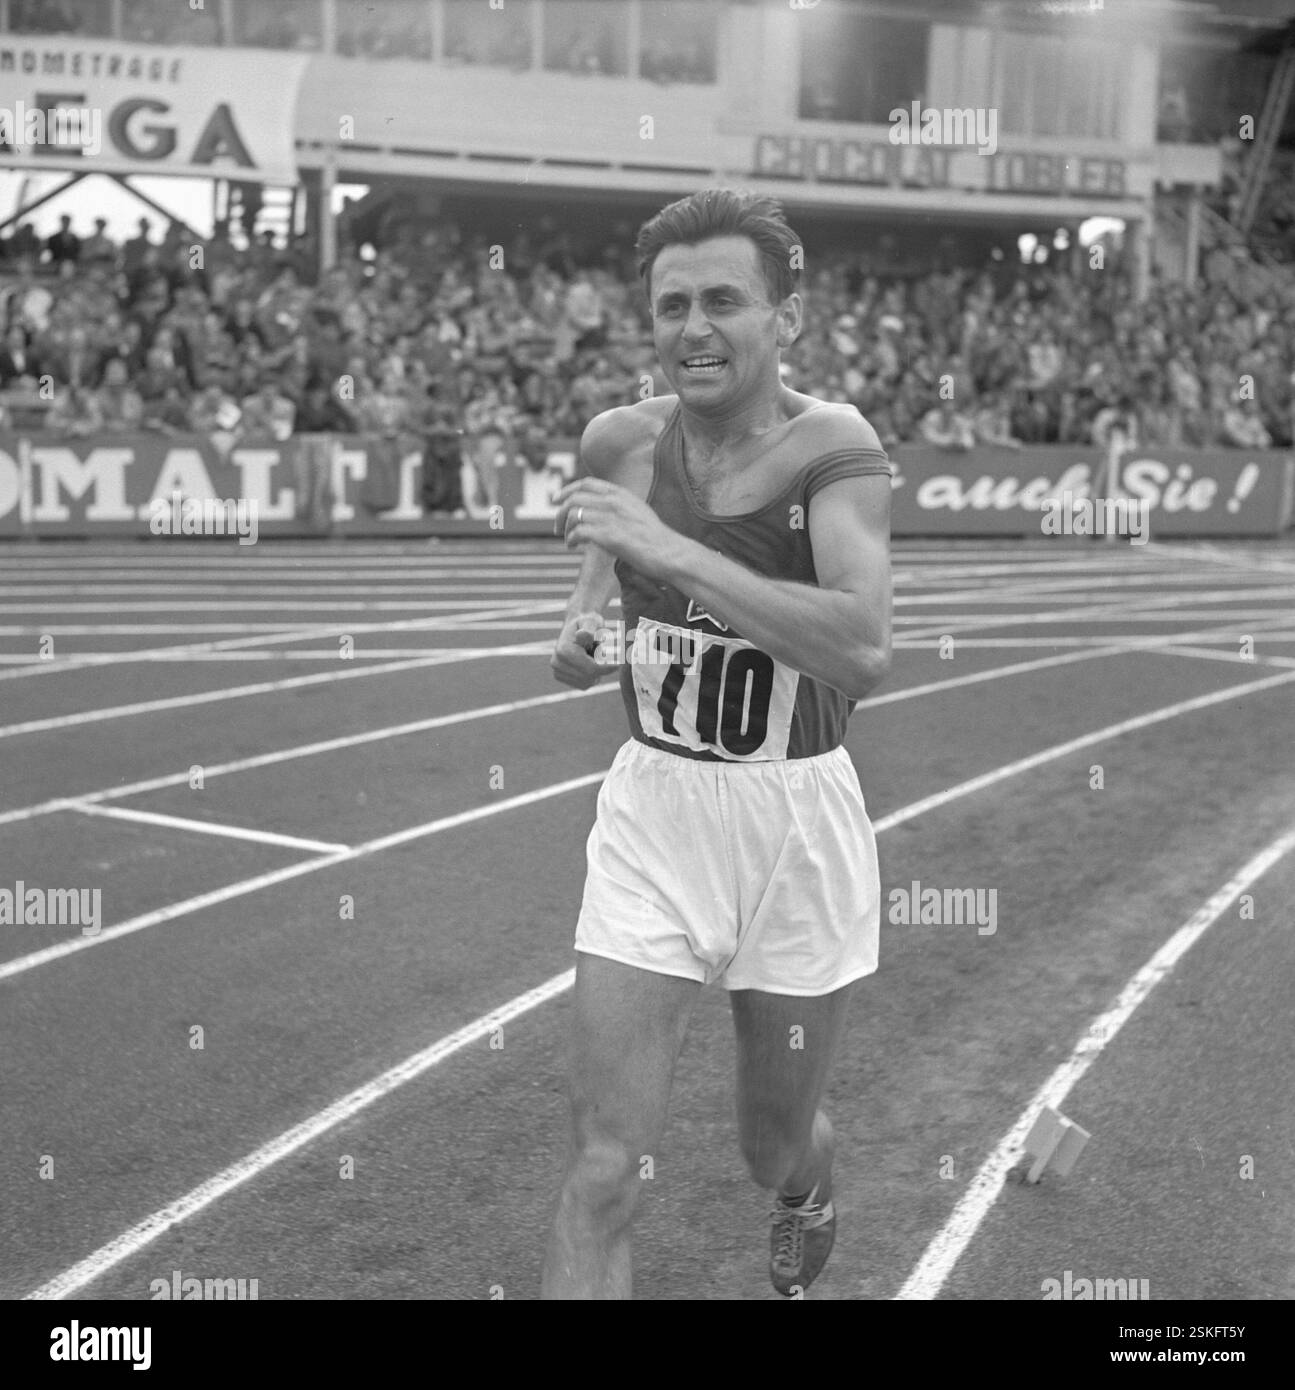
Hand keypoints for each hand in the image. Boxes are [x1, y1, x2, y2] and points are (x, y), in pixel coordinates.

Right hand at [551, 610, 611, 689]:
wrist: (576, 625)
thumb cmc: (588, 623)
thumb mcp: (592, 622)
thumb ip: (590, 629)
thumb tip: (583, 634)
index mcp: (564, 651)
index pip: (591, 669)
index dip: (608, 668)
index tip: (619, 664)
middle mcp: (556, 663)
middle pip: (589, 677)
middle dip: (600, 668)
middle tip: (600, 652)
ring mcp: (557, 671)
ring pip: (587, 683)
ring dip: (595, 672)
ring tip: (592, 656)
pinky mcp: (560, 677)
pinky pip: (584, 684)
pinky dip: (590, 676)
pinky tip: (587, 663)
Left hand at [553, 478, 683, 579]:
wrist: (670, 553)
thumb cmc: (657, 539)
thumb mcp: (639, 512)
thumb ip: (620, 507)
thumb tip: (602, 511)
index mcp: (621, 494)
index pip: (586, 483)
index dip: (567, 490)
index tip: (556, 500)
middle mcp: (614, 501)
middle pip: (574, 498)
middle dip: (560, 513)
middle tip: (557, 527)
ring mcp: (611, 517)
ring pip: (573, 515)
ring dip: (565, 528)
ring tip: (567, 540)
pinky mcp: (609, 536)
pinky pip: (578, 532)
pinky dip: (571, 539)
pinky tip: (573, 547)